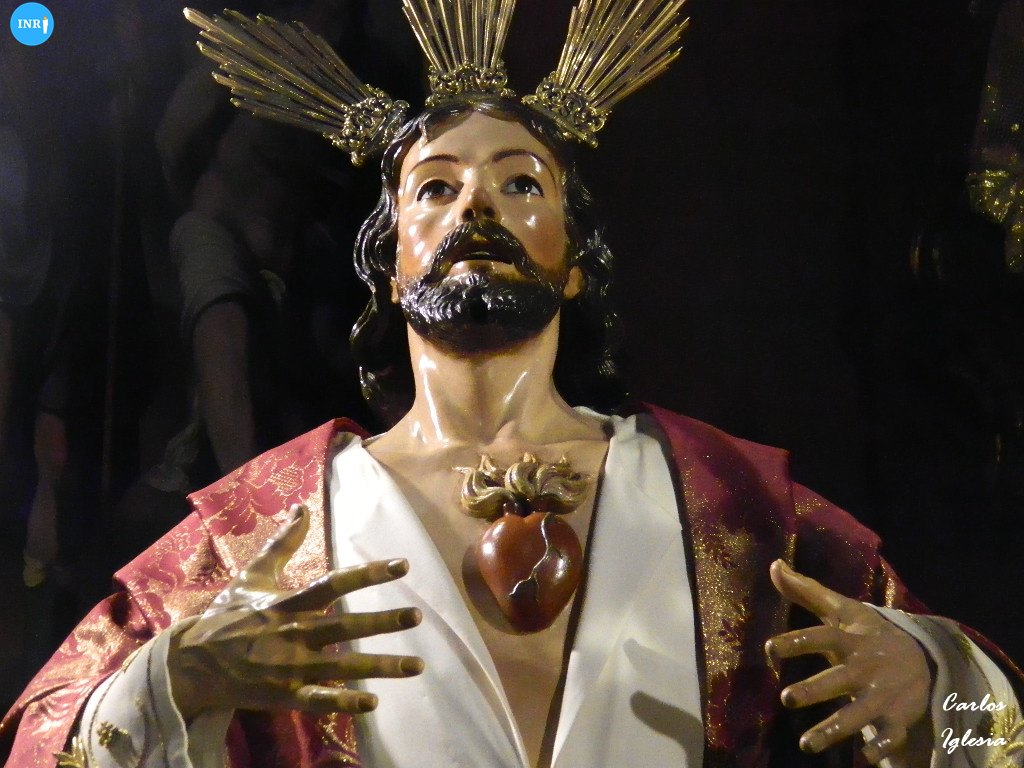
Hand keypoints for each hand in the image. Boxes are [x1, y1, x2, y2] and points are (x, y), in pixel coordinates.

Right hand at [168, 504, 423, 720]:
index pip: (335, 583)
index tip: (403, 565)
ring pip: (343, 665)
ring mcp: (291, 666)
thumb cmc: (227, 616)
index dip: (369, 573)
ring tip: (417, 665)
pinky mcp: (284, 694)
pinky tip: (372, 703)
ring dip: (381, 666)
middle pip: (346, 625)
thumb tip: (301, 508)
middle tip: (418, 616)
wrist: (190, 663)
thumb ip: (282, 543)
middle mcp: (295, 632)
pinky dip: (344, 702)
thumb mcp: (253, 575)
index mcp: (290, 603)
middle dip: (383, 621)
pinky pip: (319, 699)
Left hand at [765, 560, 930, 766]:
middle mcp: (865, 667)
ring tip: (806, 744)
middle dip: (814, 689)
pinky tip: (866, 758)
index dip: (796, 641)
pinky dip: (882, 746)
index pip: (821, 637)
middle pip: (838, 679)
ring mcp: (883, 694)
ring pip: (858, 714)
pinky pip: (891, 735)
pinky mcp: (898, 717)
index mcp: (850, 640)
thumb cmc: (867, 634)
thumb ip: (806, 591)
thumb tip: (774, 564)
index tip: (769, 649)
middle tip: (786, 699)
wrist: (921, 657)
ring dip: (833, 729)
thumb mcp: (841, 611)